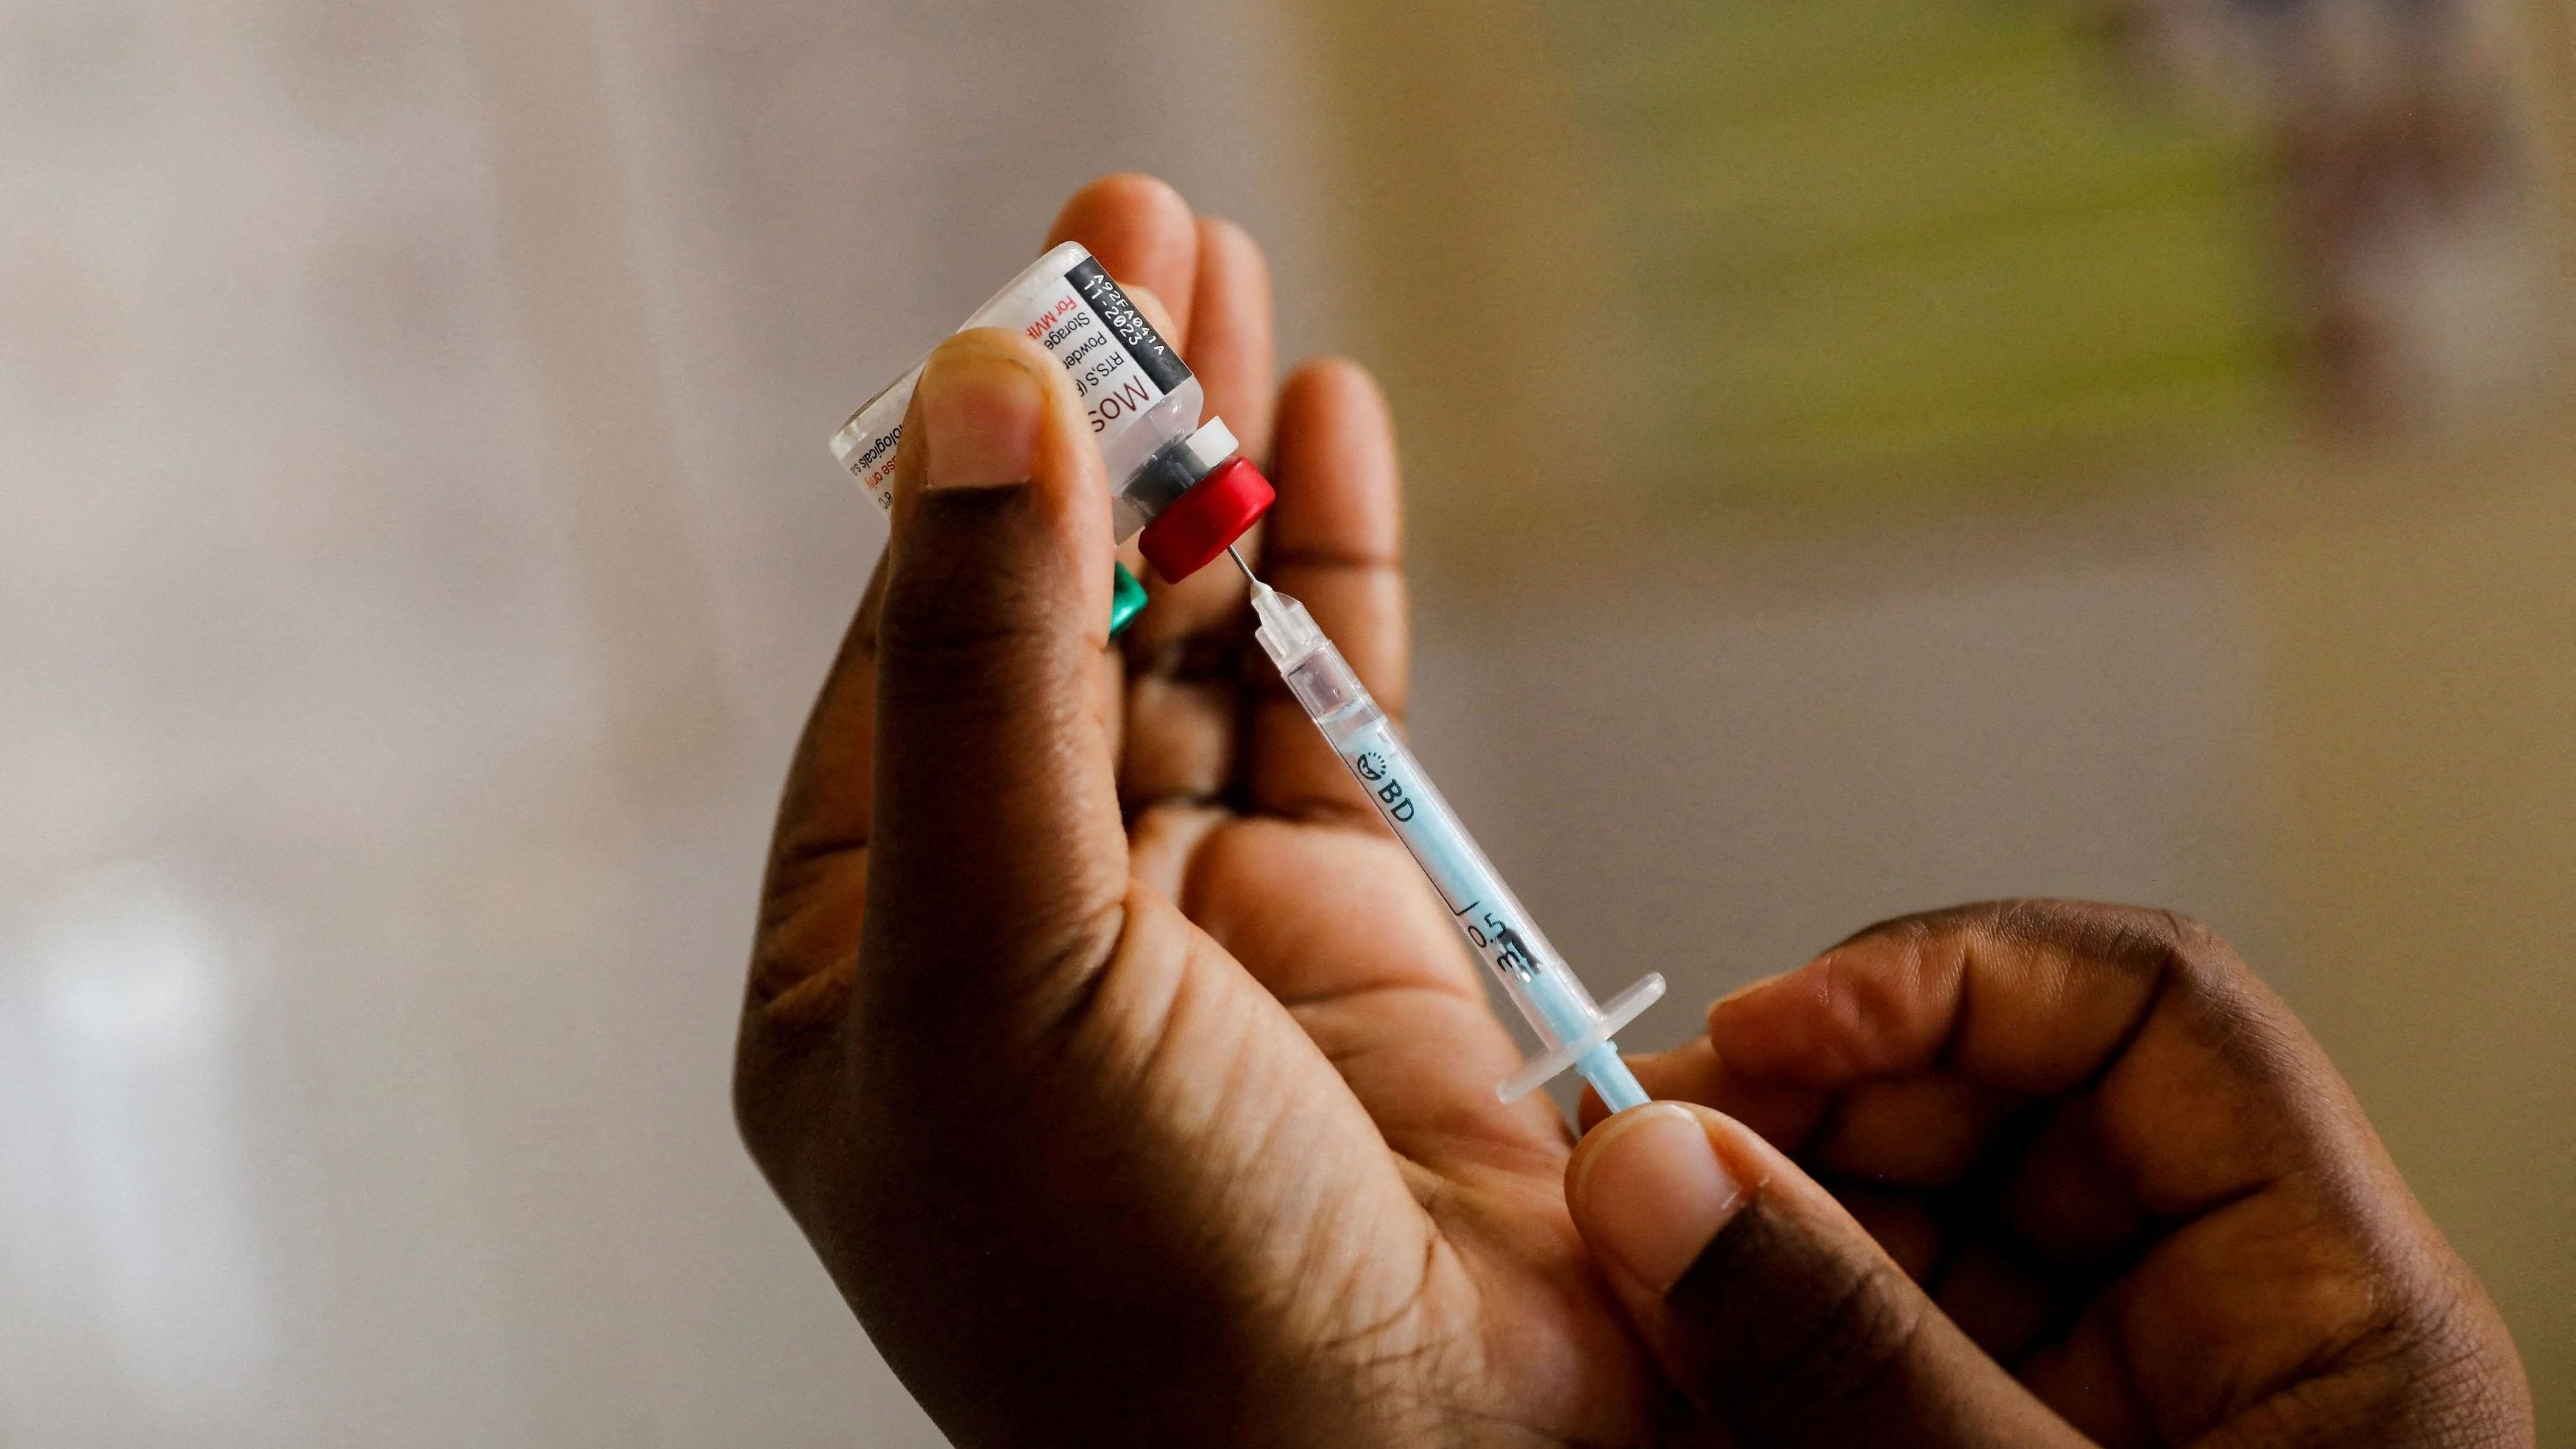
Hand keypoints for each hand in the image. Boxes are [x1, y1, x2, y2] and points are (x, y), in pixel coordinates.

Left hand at [734, 176, 1666, 1445]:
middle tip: (1146, 230)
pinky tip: (1343, 435)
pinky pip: (1335, 715)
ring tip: (1236, 283)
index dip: (970, 462)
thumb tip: (973, 401)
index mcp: (875, 957)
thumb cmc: (1135, 1289)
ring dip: (1220, 467)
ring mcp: (1199, 931)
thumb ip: (985, 674)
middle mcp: (1028, 931)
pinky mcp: (1359, 938)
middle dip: (1101, 426)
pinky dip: (1342, 575)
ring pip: (1198, 645)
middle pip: (1055, 617)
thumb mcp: (997, 963)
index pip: (909, 650)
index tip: (1036, 293)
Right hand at [1565, 901, 2534, 1446]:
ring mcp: (2126, 1400)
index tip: (1766, 1037)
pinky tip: (1689, 1366)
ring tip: (1642, 1281)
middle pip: (2014, 1100)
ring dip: (1772, 1221)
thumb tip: (1660, 1169)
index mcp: (2334, 1311)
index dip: (1944, 978)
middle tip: (1649, 1169)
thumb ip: (1846, 1361)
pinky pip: (1897, 1334)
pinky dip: (1780, 1331)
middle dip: (1816, 1108)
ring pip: (1931, 1215)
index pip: (2147, 1012)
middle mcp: (2233, 1327)